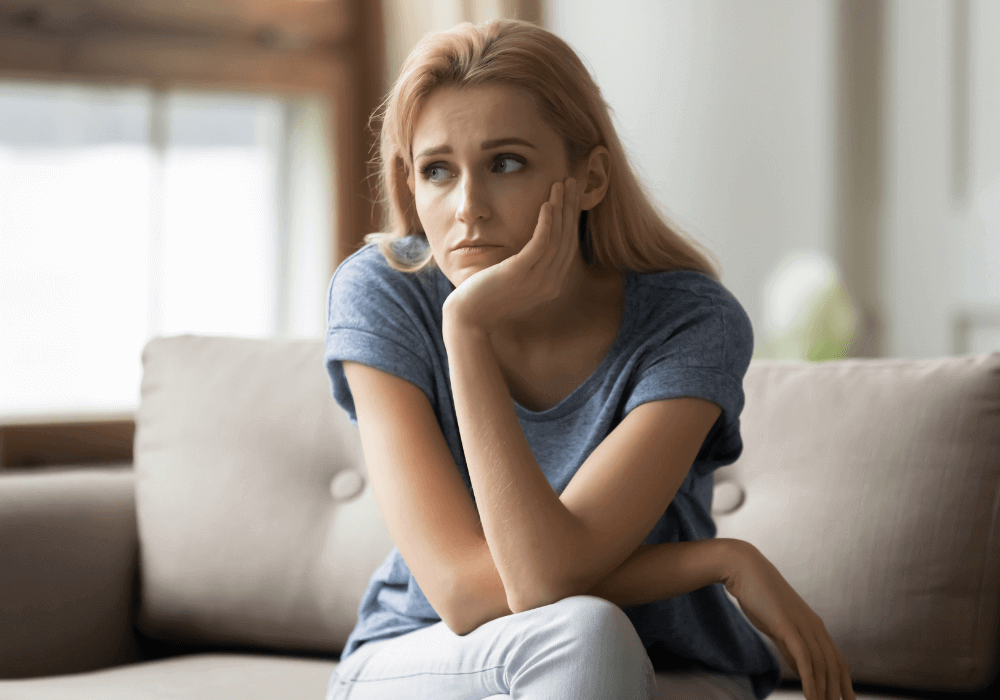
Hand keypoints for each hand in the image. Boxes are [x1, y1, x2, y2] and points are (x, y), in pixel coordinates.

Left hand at [442, 177, 580, 334]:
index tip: (572, 197)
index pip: (568, 246)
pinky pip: (540, 243)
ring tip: (560, 185)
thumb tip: (532, 249)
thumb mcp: (515, 282)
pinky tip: (546, 204)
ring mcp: (537, 280)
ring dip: (560, 208)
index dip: (572, 219)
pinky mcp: (520, 273)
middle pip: (567, 239)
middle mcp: (550, 284)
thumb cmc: (487, 298)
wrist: (469, 317)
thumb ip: (529, 268)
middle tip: (572, 183)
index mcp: (551, 285)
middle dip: (570, 208)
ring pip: (557, 237)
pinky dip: (546, 222)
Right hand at [724, 542, 855, 699]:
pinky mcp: (787, 626)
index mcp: (813, 624)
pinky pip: (804, 659)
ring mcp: (802, 625)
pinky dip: (810, 682)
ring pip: (822, 666)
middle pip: (834, 666)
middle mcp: (814, 625)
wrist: (743, 568)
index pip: (836, 659)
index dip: (844, 682)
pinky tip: (812, 698)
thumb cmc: (757, 594)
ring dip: (825, 692)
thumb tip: (799, 666)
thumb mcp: (778, 624)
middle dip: (838, 692)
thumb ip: (790, 645)